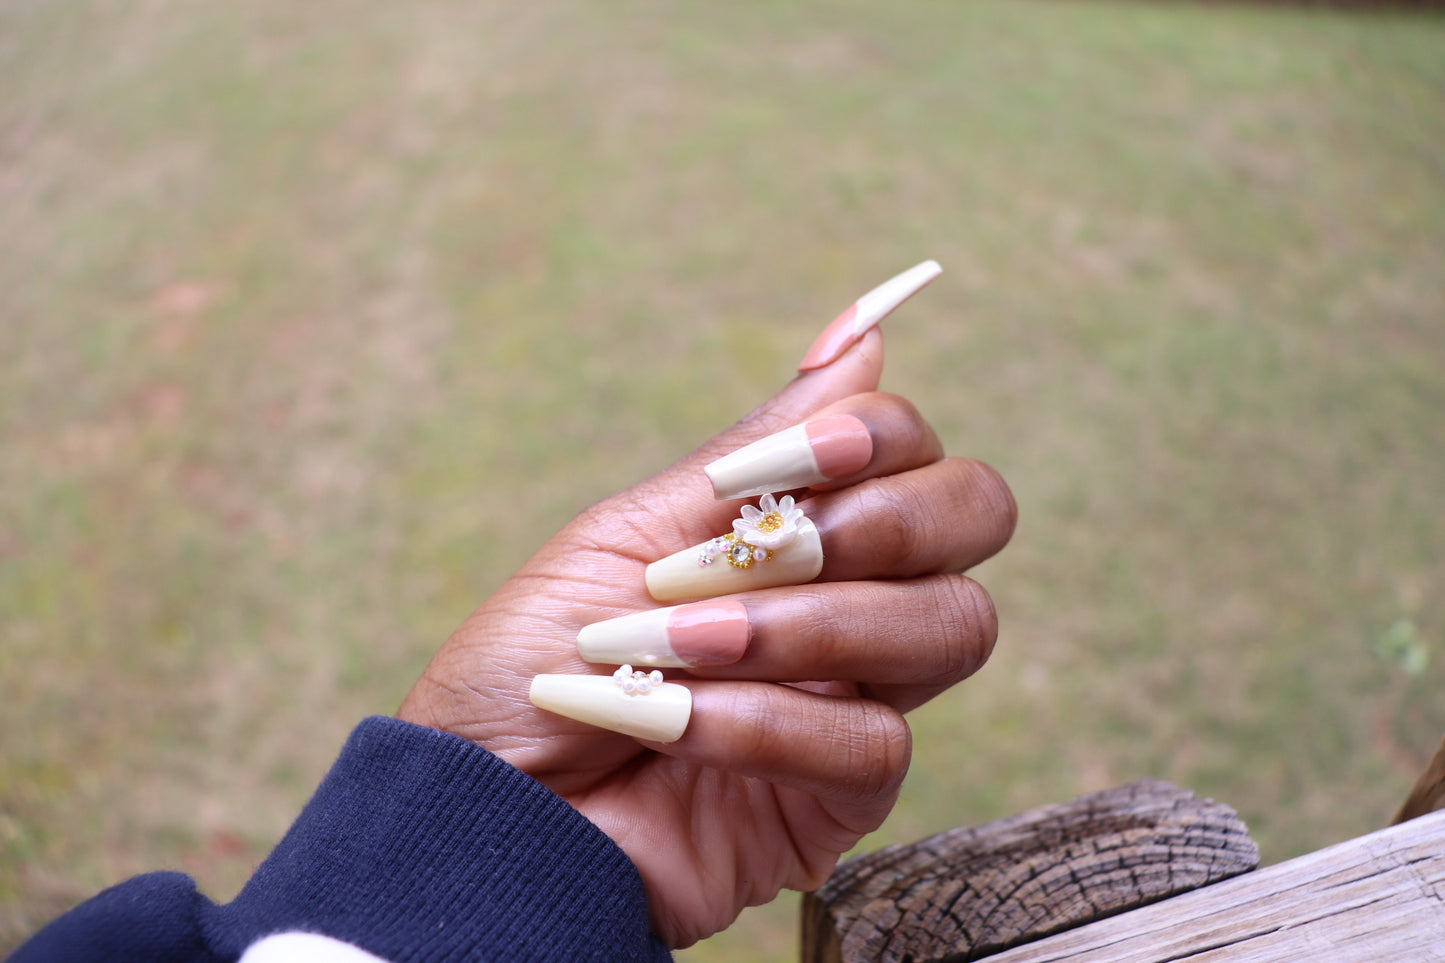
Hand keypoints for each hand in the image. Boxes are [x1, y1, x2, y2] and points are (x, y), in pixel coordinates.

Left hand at [397, 326, 1015, 946]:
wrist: (479, 809)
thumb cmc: (536, 658)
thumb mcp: (635, 530)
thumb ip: (761, 446)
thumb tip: (867, 326)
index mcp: (804, 527)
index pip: (915, 449)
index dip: (874, 438)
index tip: (767, 467)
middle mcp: (851, 599)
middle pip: (977, 515)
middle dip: (886, 518)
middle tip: (774, 543)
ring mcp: (856, 694)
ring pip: (950, 624)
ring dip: (803, 623)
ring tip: (676, 641)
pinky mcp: (845, 792)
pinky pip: (871, 740)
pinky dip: (761, 720)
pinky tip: (672, 721)